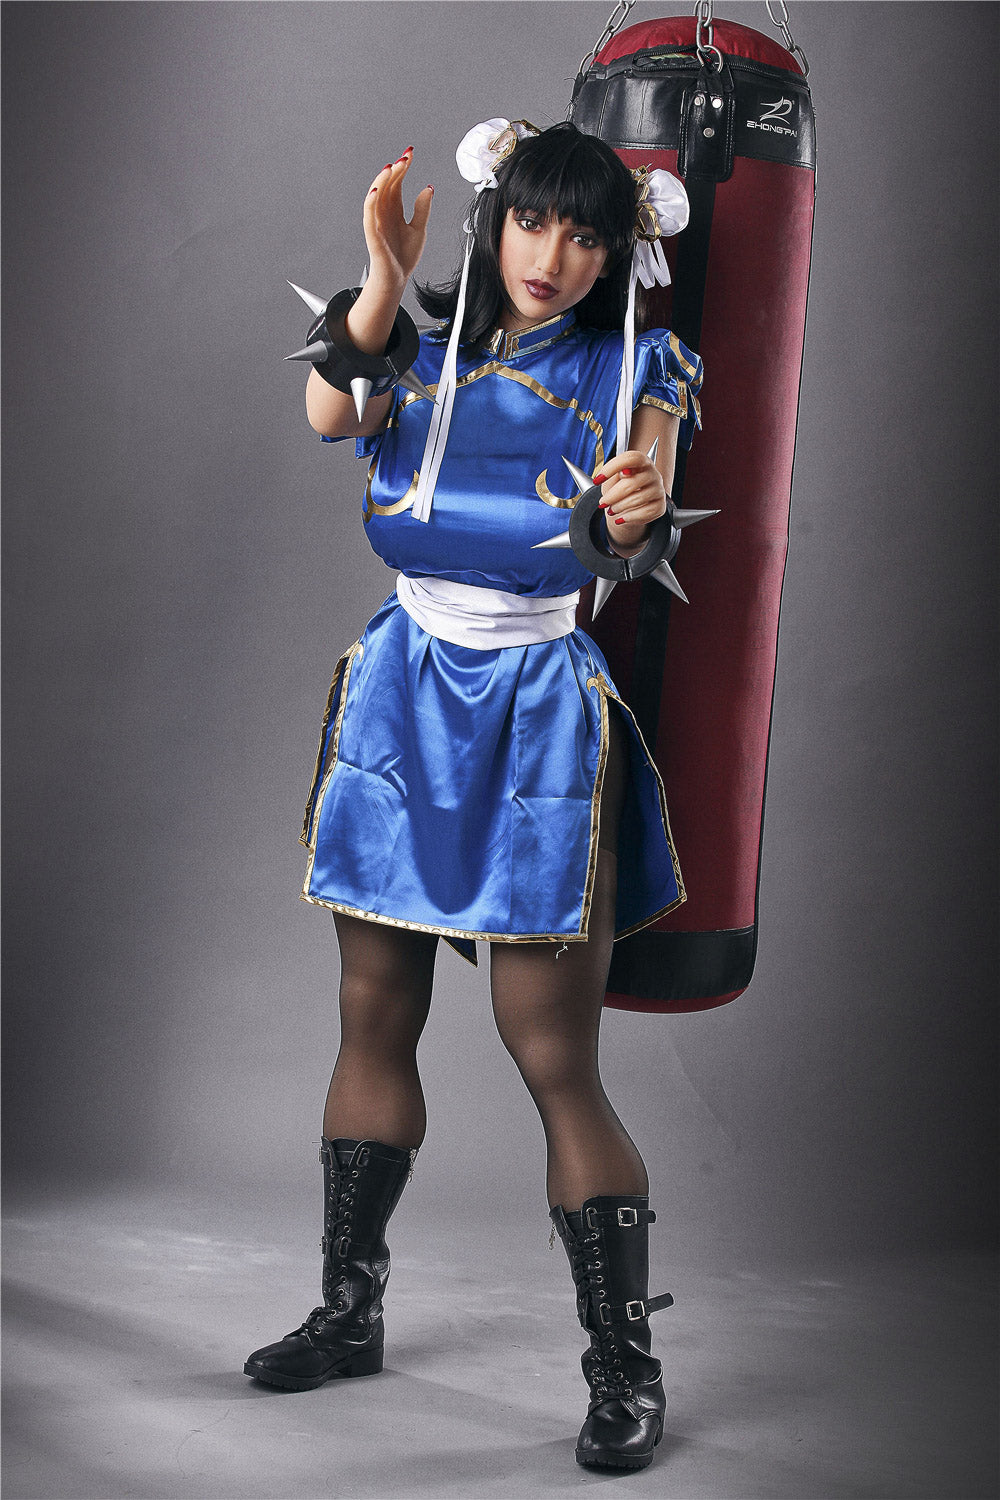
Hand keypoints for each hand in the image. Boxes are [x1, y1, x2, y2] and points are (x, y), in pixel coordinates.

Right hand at [363, 147, 433, 292]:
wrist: (398, 279)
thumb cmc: (404, 256)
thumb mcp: (420, 229)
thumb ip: (422, 209)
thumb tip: (428, 189)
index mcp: (395, 209)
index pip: (397, 182)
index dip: (403, 167)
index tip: (410, 153)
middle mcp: (385, 212)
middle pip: (388, 184)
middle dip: (395, 169)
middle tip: (405, 158)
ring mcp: (378, 221)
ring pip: (376, 195)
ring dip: (382, 179)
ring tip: (391, 167)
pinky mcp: (373, 233)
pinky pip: (369, 214)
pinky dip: (371, 201)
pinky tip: (376, 189)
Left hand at [594, 450, 666, 552]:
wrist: (628, 506)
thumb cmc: (620, 487)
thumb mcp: (612, 479)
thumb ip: (615, 474)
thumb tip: (622, 472)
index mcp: (641, 461)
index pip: (631, 458)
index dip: (613, 468)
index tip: (597, 480)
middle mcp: (653, 473)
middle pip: (632, 482)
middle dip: (613, 495)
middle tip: (603, 502)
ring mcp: (659, 490)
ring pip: (639, 498)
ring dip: (620, 507)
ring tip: (611, 510)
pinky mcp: (660, 506)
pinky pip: (646, 512)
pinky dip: (630, 517)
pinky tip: (622, 518)